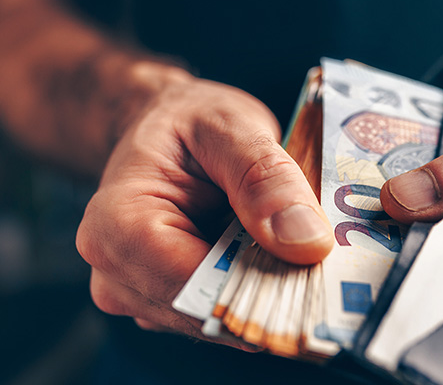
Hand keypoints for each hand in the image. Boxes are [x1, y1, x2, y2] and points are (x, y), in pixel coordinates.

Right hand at [76, 63, 332, 347]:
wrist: (168, 131)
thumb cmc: (189, 122)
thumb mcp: (231, 128)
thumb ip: (266, 180)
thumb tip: (307, 243)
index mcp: (117, 226)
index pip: (193, 286)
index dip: (261, 287)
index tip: (320, 271)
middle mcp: (116, 273)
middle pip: (208, 312)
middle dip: (272, 292)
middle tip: (325, 261)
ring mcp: (140, 295)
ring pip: (221, 321)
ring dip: (268, 294)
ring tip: (299, 252)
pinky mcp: (168, 303)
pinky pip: (222, 315)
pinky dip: (258, 294)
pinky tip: (278, 260)